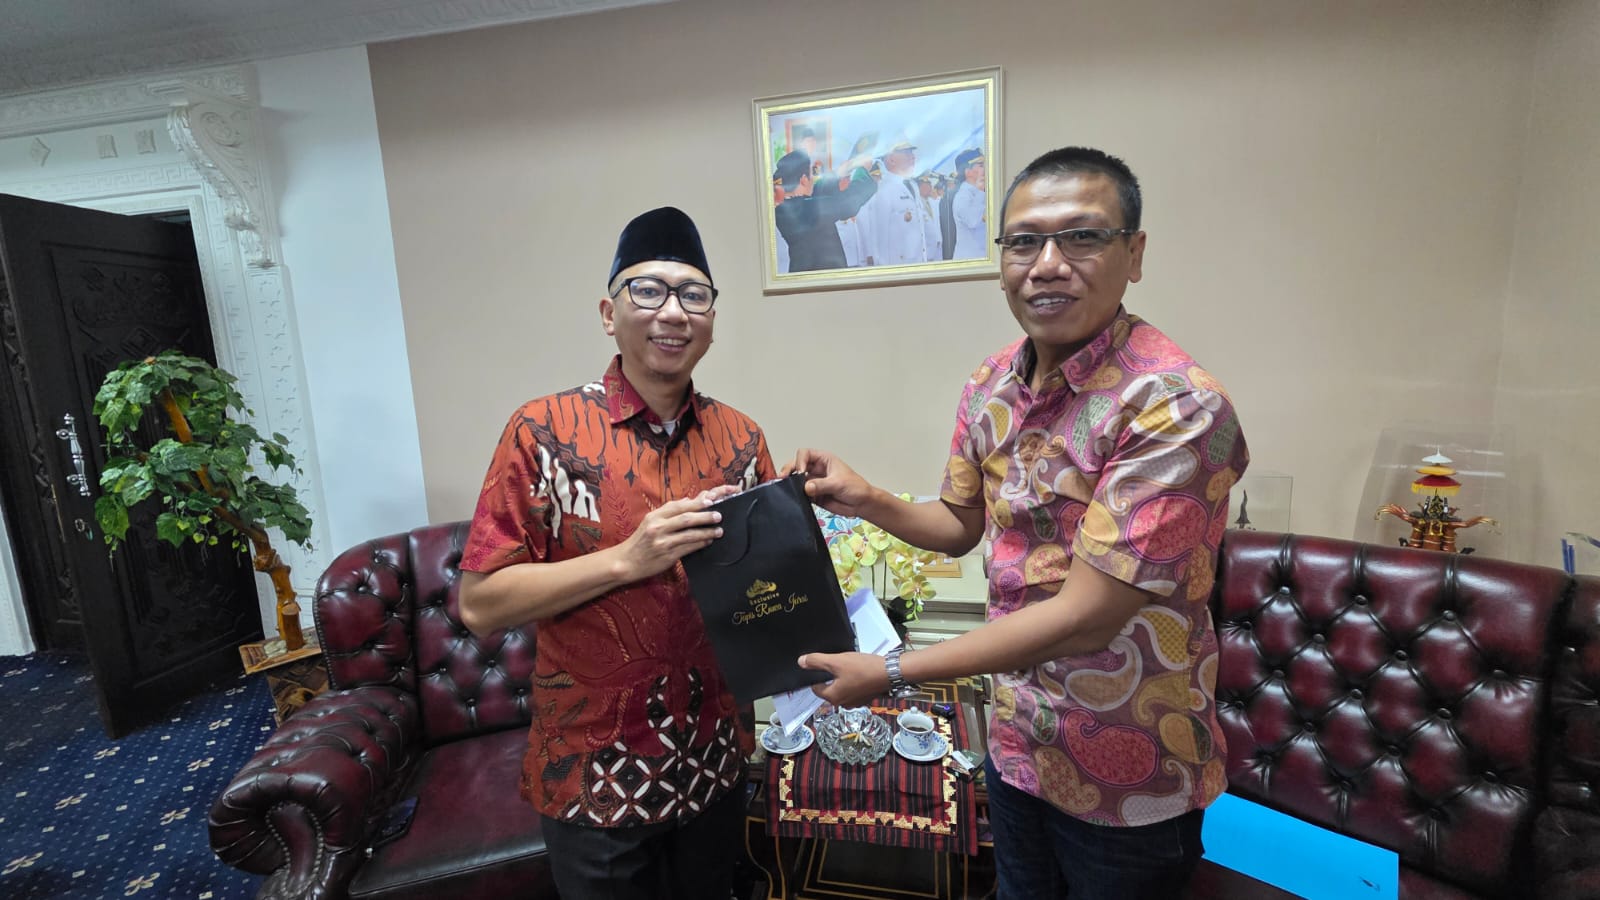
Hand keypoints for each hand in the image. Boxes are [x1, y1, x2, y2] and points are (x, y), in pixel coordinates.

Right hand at [617, 486, 736, 580]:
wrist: (626, 562)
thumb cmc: (640, 541)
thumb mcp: (650, 521)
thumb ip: (668, 511)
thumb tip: (688, 500)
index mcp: (654, 516)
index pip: (678, 506)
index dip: (696, 502)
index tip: (711, 500)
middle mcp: (658, 527)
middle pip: (686, 518)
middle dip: (705, 516)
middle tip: (719, 515)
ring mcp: (663, 542)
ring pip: (689, 534)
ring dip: (707, 532)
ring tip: (719, 530)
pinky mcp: (667, 556)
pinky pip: (688, 548)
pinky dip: (700, 544)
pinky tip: (708, 541)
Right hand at [782, 448, 873, 517]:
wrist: (861, 504)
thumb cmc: (856, 487)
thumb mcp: (839, 483)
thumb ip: (822, 485)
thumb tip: (806, 487)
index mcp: (824, 460)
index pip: (805, 454)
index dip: (800, 461)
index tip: (800, 472)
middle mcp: (817, 469)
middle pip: (796, 465)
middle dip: (789, 470)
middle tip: (784, 478)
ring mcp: (814, 482)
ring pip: (796, 480)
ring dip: (790, 484)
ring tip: (786, 488)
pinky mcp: (813, 495)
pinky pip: (800, 493)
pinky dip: (795, 495)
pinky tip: (794, 497)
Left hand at [797, 651, 889, 706]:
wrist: (889, 672)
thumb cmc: (864, 669)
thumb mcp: (836, 661)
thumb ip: (817, 661)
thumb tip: (801, 662)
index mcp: (833, 697)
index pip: (816, 688)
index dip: (816, 675)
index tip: (822, 666)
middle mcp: (843, 703)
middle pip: (829, 689)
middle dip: (830, 676)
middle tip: (837, 664)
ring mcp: (855, 702)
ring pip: (841, 688)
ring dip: (842, 678)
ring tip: (849, 666)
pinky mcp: (865, 698)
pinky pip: (853, 689)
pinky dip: (853, 681)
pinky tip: (859, 671)